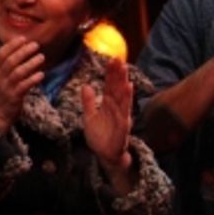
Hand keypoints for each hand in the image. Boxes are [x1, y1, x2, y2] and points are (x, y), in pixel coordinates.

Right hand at [0, 37, 43, 134]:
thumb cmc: (3, 90)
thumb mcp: (1, 76)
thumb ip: (8, 64)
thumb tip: (22, 47)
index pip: (1, 54)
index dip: (12, 45)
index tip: (23, 38)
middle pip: (11, 61)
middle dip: (23, 51)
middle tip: (35, 45)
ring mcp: (6, 87)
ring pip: (18, 72)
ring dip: (30, 64)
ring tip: (41, 57)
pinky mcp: (14, 97)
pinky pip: (24, 86)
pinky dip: (33, 79)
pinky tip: (41, 74)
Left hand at [82, 57, 133, 180]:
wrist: (105, 155)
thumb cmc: (100, 136)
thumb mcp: (90, 116)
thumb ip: (89, 102)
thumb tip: (86, 86)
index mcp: (109, 105)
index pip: (110, 86)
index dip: (111, 73)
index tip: (112, 59)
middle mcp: (117, 109)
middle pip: (118, 88)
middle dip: (118, 74)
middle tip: (118, 59)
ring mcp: (121, 117)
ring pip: (122, 98)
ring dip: (123, 84)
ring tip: (124, 71)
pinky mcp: (122, 127)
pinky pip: (124, 112)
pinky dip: (126, 101)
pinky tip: (128, 90)